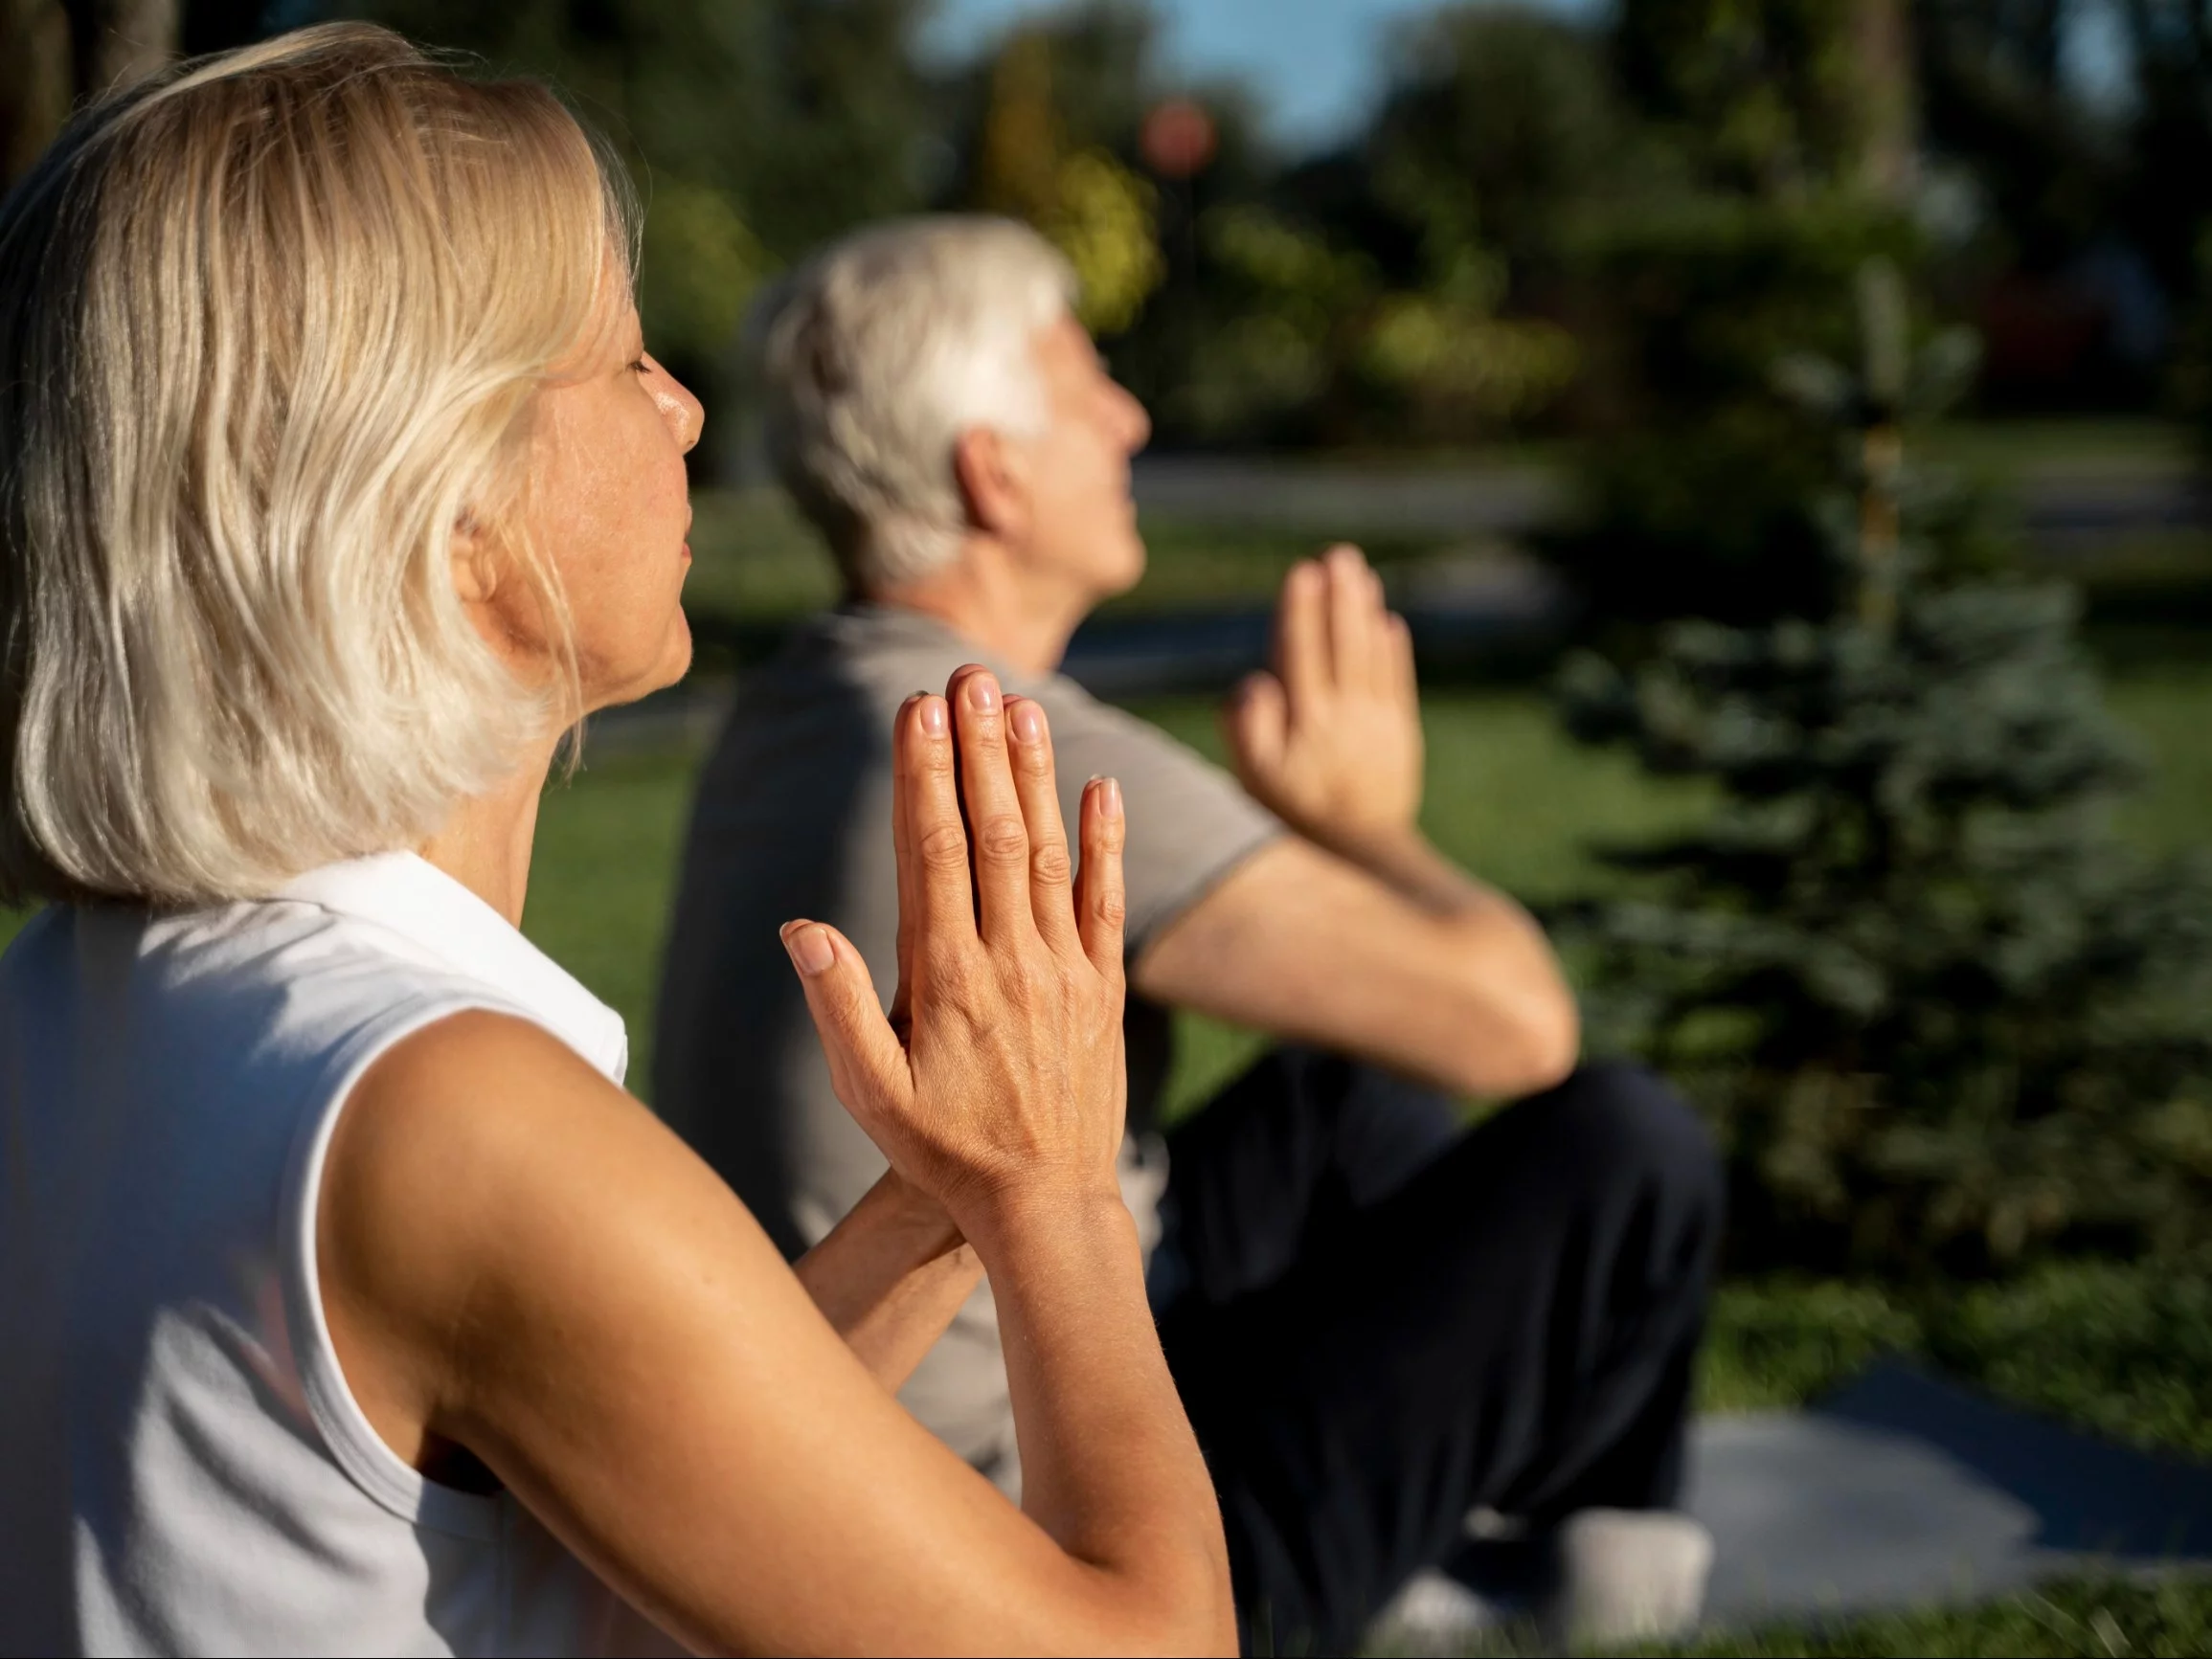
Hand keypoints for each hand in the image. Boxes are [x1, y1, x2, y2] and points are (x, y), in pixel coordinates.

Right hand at [780, 666, 1128, 1227]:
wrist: (1046, 1207)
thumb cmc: (946, 1153)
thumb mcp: (871, 1093)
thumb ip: (839, 1008)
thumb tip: (801, 928)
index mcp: (946, 978)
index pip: (929, 854)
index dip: (924, 775)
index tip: (918, 711)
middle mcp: (1009, 961)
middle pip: (990, 834)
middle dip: (979, 749)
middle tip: (969, 677)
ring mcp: (1063, 972)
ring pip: (1045, 854)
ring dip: (1034, 776)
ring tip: (1022, 705)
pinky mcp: (1103, 990)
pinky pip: (1105, 903)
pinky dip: (1105, 844)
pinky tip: (1100, 788)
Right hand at [1224, 544, 1423, 853]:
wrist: (1356, 851)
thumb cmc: (1292, 813)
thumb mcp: (1254, 777)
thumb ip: (1247, 726)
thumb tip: (1256, 679)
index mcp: (1306, 721)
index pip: (1301, 653)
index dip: (1302, 611)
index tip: (1302, 572)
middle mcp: (1345, 715)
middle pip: (1342, 644)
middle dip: (1340, 597)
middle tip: (1339, 557)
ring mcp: (1377, 723)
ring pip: (1371, 655)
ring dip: (1366, 612)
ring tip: (1362, 575)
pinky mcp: (1400, 734)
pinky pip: (1397, 683)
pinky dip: (1394, 651)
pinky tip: (1389, 622)